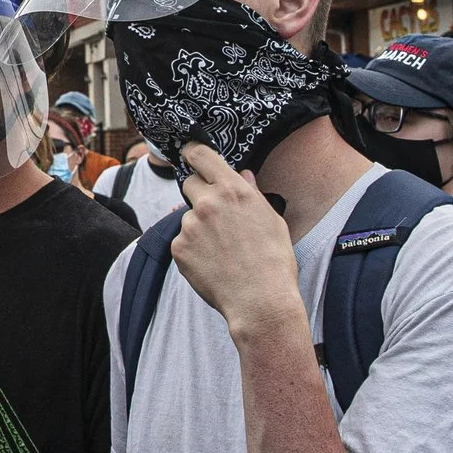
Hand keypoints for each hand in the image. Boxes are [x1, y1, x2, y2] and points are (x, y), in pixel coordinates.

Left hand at [171, 143, 305, 340]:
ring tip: (222, 251)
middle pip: (189, 183)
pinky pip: (181, 241)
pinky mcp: (178, 248)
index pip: (201, 155)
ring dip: (198, 227)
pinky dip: (192, 249)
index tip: (190, 153)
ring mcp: (190, 225)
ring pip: (187, 217)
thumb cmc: (274, 262)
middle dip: (199, 194)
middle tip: (216, 217)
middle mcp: (207, 202)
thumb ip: (252, 193)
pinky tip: (212, 263)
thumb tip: (243, 175)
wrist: (260, 301)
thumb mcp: (272, 220)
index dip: (193, 152)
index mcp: (233, 190)